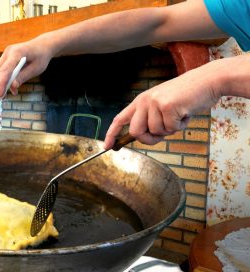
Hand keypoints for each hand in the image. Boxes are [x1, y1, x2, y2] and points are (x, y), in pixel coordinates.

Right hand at [0, 35, 54, 96]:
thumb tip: (13, 87)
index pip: (5, 69)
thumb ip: (23, 77)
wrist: (43, 45)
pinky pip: (1, 69)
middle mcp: (9, 51)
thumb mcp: (35, 69)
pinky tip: (8, 88)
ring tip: (2, 95)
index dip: (1, 83)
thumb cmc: (41, 57)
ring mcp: (6, 53)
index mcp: (17, 52)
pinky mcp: (7, 57)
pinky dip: (2, 79)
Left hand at [104, 60, 222, 147]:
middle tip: (162, 135)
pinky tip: (186, 113)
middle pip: (135, 132)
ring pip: (156, 132)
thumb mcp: (162, 106)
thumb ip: (151, 120)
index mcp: (141, 101)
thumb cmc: (186, 96)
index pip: (120, 119)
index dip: (111, 134)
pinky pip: (171, 129)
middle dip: (148, 139)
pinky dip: (181, 126)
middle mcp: (144, 101)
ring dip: (171, 130)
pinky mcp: (167, 106)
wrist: (207, 81)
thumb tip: (143, 137)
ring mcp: (155, 103)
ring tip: (179, 115)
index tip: (107, 146)